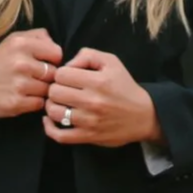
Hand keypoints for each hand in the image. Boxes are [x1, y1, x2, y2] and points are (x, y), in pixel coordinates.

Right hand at [0, 28, 62, 119]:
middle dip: (47, 76)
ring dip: (41, 90)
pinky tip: (24, 97)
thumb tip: (56, 45)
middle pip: (54, 73)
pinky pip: (40, 103)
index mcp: (22, 44)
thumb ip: (38, 36)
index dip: (52, 59)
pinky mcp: (16, 103)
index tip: (43, 62)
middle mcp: (21, 63)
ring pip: (48, 89)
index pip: (57, 53)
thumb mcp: (14, 39)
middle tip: (35, 77)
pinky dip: (34, 102)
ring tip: (29, 87)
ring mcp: (19, 85)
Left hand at [43, 48, 161, 148]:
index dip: (61, 74)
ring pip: (53, 112)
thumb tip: (67, 64)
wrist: (144, 116)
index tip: (68, 78)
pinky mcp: (88, 136)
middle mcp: (92, 101)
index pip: (61, 74)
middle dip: (55, 89)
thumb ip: (87, 55)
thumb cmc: (125, 86)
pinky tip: (49, 120)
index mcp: (97, 81)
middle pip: (54, 92)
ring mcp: (89, 121)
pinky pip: (59, 136)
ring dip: (52, 106)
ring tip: (60, 103)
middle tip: (63, 90)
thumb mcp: (112, 62)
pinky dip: (49, 128)